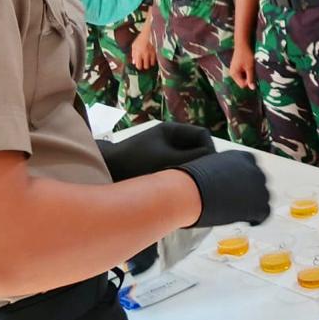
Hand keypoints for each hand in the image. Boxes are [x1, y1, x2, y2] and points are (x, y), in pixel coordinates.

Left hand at [99, 121, 214, 181]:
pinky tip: (178, 189)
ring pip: (188, 159)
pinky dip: (180, 176)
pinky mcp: (156, 165)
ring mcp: (162, 151)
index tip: (211, 168)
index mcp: (171, 130)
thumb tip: (214, 160)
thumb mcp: (168, 160)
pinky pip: (177, 168)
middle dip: (202, 161)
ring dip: (191, 170)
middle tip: (203, 179)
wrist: (104, 172)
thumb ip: (193, 158)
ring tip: (190, 185)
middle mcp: (168, 138)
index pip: (202, 135)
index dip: (210, 150)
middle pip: (197, 147)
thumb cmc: (135, 163)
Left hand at [130, 25, 156, 70]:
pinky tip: (154, 56)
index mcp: (138, 54)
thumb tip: (134, 62)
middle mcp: (145, 55)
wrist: (150, 32)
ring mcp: (152, 54)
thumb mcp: (134, 45)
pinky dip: (155, 59)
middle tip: (145, 63)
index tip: (139, 65)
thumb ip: (133, 54)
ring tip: (150, 59)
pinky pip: (157, 59)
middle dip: (145, 65)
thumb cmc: (141, 38)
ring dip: (151, 62)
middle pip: (146, 67)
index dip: (139, 66)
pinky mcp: (158, 52)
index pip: (138, 66)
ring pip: (152, 64)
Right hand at [175, 149, 270, 226]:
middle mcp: (253, 169)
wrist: (189, 192)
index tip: (236, 188)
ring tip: (241, 213)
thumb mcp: (207, 167)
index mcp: (241, 157)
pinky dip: (256, 219)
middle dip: (250, 191)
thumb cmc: (190, 181)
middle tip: (237, 202)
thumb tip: (214, 183)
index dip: (244, 180)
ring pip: (263, 197)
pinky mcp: (258, 205)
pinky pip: (264, 214)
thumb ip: (219, 172)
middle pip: (258, 182)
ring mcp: (258, 187)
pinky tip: (247, 222)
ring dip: (254, 204)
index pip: (251, 167)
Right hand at [229, 45, 254, 89]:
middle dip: (249, 77)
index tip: (253, 73)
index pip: (243, 85)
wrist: (243, 43)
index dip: (249, 81)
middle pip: (243, 81)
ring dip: (249, 73)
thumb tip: (253, 89)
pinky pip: (244, 72)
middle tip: (252, 68)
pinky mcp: (238, 66)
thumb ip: (251, 78)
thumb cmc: (246, 55)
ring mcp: (235, 70)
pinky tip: (250, 63)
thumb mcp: (250, 67)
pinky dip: (248, 70)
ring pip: (244, 77)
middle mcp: (233, 73)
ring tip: (251, 64)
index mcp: (234, 74)